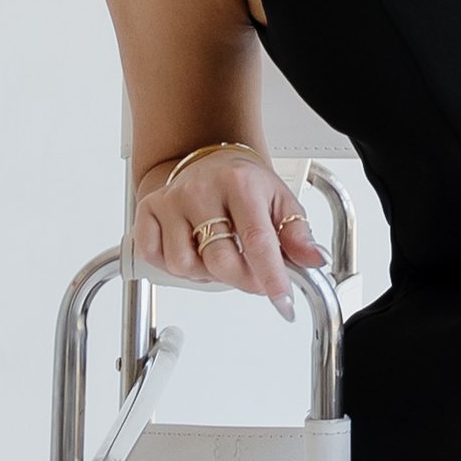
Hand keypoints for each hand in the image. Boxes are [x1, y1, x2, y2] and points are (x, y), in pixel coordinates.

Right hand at [132, 151, 317, 311]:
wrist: (206, 160)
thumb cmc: (243, 183)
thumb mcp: (279, 200)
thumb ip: (297, 233)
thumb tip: (313, 260)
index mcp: (239, 184)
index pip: (257, 239)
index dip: (271, 276)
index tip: (282, 300)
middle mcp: (200, 190)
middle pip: (219, 260)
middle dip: (242, 280)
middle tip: (254, 277)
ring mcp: (170, 201)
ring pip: (184, 265)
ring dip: (205, 273)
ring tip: (217, 255)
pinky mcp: (146, 212)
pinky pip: (155, 258)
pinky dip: (175, 266)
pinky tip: (192, 250)